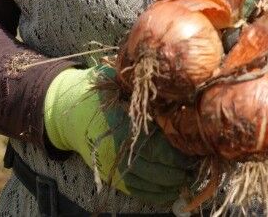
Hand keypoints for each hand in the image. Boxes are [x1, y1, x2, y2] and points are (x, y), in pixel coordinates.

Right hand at [43, 67, 194, 203]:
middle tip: (198, 161)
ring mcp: (114, 165)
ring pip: (151, 183)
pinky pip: (139, 191)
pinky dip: (158, 194)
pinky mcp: (112, 175)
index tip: (196, 147)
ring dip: (173, 183)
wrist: (70, 113)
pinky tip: (173, 189)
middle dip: (181, 168)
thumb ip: (138, 82)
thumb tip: (169, 74)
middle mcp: (118, 149)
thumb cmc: (99, 94)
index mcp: (122, 126)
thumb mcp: (116, 81)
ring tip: (189, 174)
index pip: (159, 147)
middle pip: (159, 167)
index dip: (180, 151)